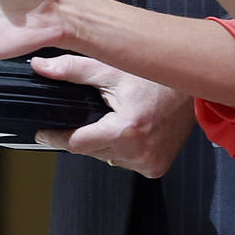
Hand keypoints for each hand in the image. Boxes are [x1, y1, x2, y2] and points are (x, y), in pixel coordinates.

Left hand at [30, 56, 196, 176]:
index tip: (42, 133)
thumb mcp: (110, 68)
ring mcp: (150, 163)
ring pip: (107, 157)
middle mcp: (139, 153)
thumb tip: (41, 68)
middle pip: (91, 151)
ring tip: (111, 118)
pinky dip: (121, 148)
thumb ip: (72, 70)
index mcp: (126, 131)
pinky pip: (126, 161)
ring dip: (103, 142)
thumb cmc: (155, 76)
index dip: (56, 136)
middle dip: (84, 134)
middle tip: (90, 112)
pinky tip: (127, 130)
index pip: (77, 143)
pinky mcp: (156, 167)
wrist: (193, 88)